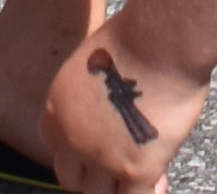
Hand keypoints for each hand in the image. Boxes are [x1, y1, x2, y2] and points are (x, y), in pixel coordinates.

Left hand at [43, 30, 202, 193]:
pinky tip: (159, 179)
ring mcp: (102, 159)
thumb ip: (94, 96)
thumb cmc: (137, 37)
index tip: (97, 156)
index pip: (58, 152)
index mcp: (57, 111)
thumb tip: (112, 112)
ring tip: (140, 173)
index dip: (80, 157)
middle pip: (73, 180)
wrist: (159, 39)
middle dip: (94, 178)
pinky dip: (147, 192)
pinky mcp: (136, 169)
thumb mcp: (96, 66)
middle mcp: (71, 139)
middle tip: (117, 170)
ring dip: (118, 187)